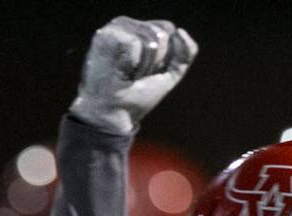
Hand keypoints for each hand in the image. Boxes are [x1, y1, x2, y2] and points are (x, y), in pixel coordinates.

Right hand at [69, 16, 197, 133]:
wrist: (116, 114)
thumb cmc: (138, 96)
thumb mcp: (170, 75)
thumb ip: (185, 54)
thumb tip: (179, 31)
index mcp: (141, 30)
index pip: (167, 29)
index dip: (163, 56)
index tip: (147, 72)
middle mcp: (128, 24)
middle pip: (160, 34)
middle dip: (154, 62)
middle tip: (136, 75)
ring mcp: (115, 28)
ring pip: (149, 39)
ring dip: (142, 65)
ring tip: (126, 74)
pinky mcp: (105, 36)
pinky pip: (134, 43)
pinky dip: (131, 63)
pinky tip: (119, 70)